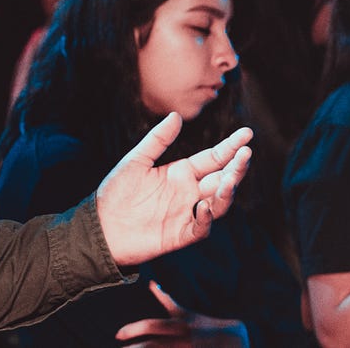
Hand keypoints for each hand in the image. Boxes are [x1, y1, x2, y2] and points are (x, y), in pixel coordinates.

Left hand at [96, 112, 251, 265]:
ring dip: (227, 191)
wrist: (102, 226)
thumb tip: (177, 115)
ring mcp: (188, 213)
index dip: (231, 147)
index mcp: (182, 172)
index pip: (213, 158)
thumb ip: (158, 140)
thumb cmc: (116, 192)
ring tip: (229, 178)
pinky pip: (201, 227)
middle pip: (222, 178)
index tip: (247, 133)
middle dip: (236, 167)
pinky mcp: (181, 234)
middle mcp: (189, 192)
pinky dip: (205, 218)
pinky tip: (203, 206)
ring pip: (218, 202)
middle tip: (246, 153)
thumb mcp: (136, 161)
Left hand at [115, 280, 248, 346]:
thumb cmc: (205, 325)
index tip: (117, 335)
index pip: (150, 326)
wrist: (235, 339)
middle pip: (151, 346)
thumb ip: (166, 299)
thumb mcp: (185, 312)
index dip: (132, 330)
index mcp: (177, 325)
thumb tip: (150, 283)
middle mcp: (181, 339)